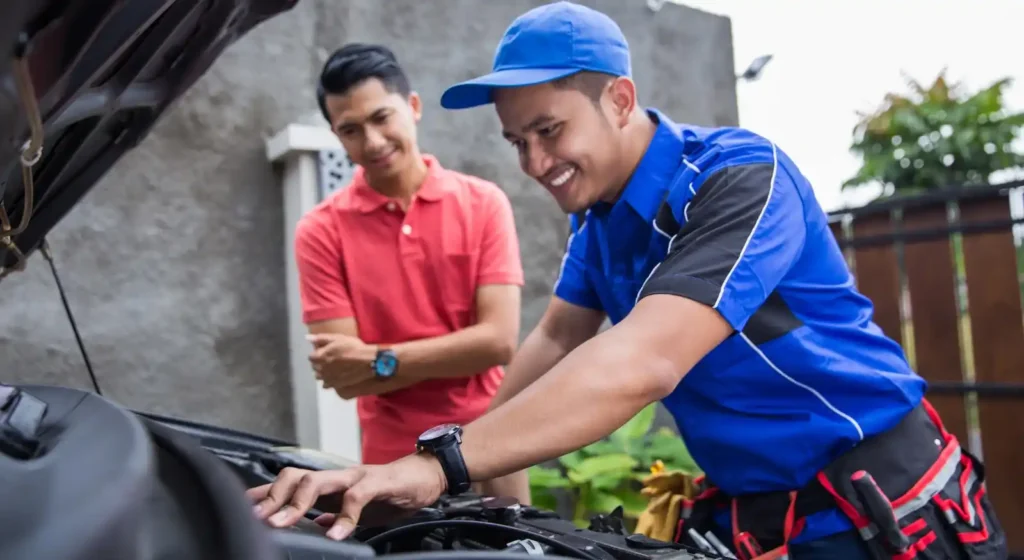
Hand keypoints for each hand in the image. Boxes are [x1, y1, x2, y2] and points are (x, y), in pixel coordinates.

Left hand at [247, 453, 447, 539]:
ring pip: (318, 481)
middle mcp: (339, 475)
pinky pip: (357, 497)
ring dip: (297, 503)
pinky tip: (336, 533)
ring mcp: (357, 476)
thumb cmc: (394, 490)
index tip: (241, 507)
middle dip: (273, 497)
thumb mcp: (359, 508)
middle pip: (295, 476)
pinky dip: (345, 516)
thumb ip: (335, 513)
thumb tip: (313, 525)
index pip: (290, 482)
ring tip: (282, 523)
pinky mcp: (379, 482)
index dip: (264, 493)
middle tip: (258, 519)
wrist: (430, 475)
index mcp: (332, 483)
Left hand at [307, 333, 376, 387]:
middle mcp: (320, 369)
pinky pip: (325, 385)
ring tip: (333, 368)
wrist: (367, 362)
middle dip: (320, 363)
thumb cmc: (352, 347)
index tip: (326, 351)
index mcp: (319, 356)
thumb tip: (307, 338)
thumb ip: (321, 338)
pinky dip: (328, 380)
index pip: (311, 357)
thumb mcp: (337, 338)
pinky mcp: (335, 385)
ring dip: (323, 372)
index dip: (319, 353)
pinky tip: (335, 376)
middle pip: (315, 366)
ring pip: (319, 376)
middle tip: (331, 358)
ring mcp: (327, 378)